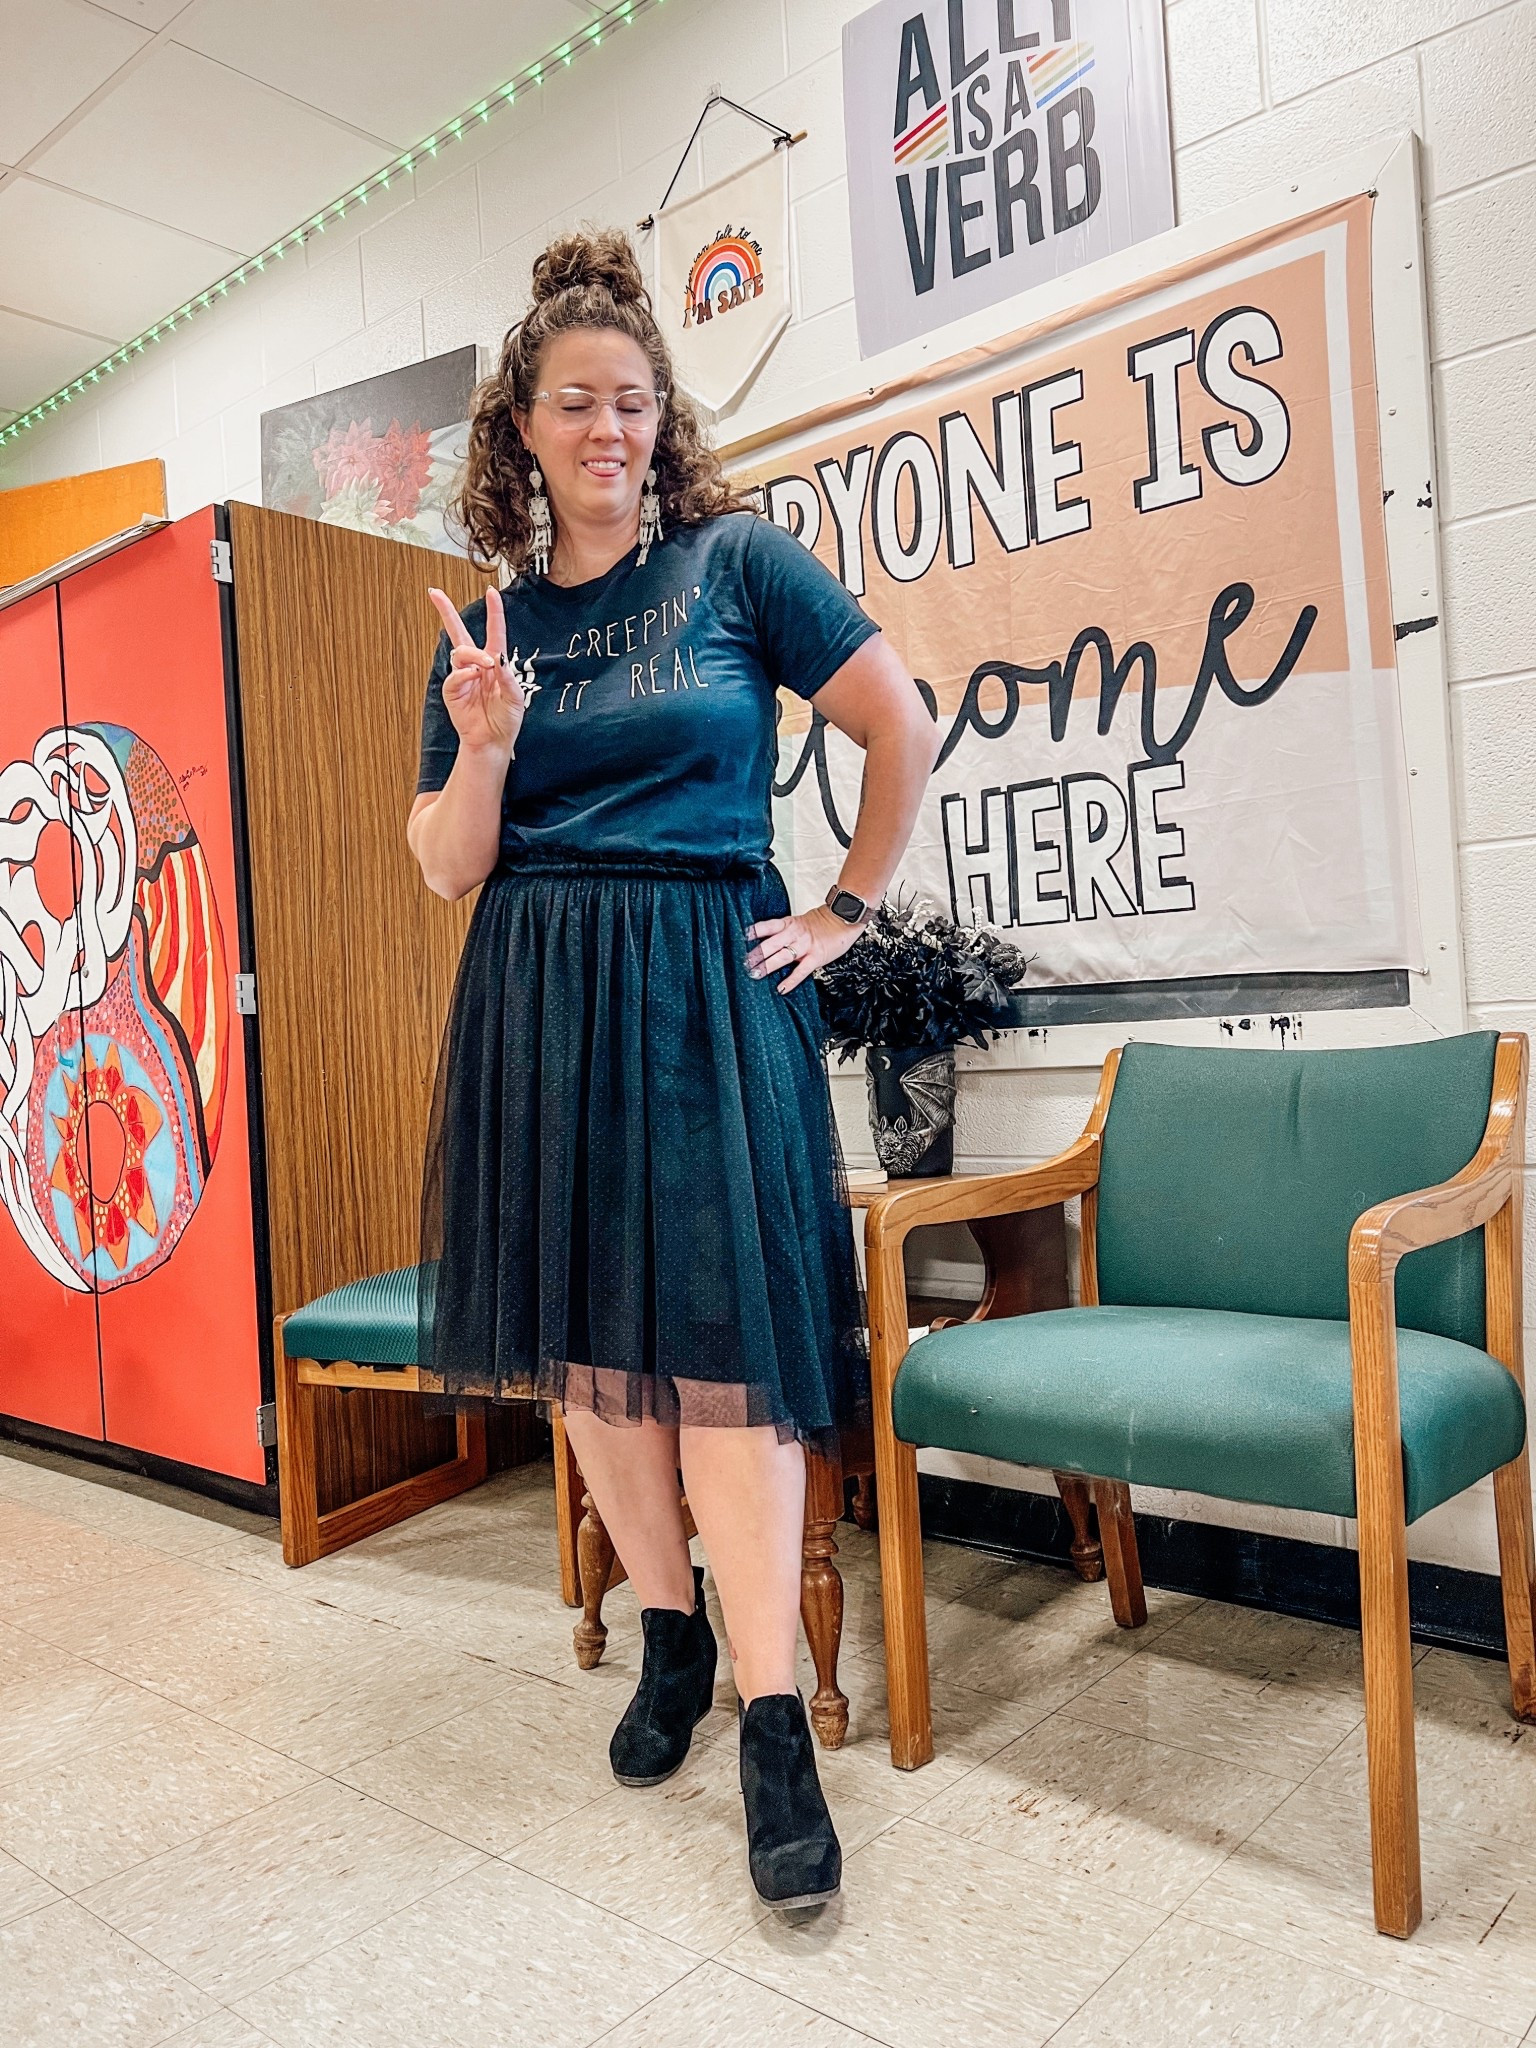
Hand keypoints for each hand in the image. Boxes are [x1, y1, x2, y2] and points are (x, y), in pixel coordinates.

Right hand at [427, 585, 525, 758]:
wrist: (494, 741)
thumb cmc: (506, 719)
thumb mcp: (516, 697)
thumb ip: (507, 676)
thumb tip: (497, 657)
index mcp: (495, 663)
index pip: (494, 632)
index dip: (493, 612)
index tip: (491, 592)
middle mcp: (477, 666)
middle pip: (459, 632)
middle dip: (446, 612)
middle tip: (434, 593)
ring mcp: (463, 677)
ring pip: (460, 652)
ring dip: (473, 655)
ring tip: (485, 667)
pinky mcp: (453, 691)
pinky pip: (455, 675)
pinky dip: (464, 674)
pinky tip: (473, 677)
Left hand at [745, 903, 866, 995]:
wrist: (844, 918)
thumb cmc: (822, 922)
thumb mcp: (799, 921)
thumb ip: (784, 931)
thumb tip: (766, 942)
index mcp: (788, 923)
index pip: (766, 927)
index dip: (752, 933)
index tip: (738, 941)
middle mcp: (794, 933)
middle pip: (770, 944)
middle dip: (755, 955)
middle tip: (743, 964)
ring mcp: (805, 945)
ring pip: (782, 956)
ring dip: (768, 966)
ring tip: (756, 974)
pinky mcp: (816, 957)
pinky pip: (801, 970)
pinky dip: (791, 980)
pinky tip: (781, 988)